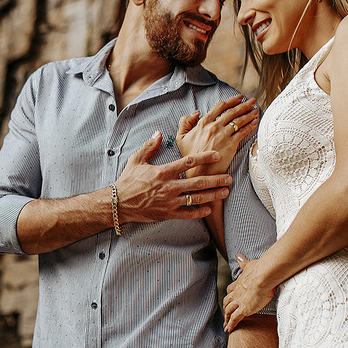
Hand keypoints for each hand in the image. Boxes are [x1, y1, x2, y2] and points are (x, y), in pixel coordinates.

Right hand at [114, 132, 232, 221]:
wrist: (118, 203)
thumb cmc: (127, 181)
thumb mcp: (136, 160)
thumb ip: (150, 146)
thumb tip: (158, 133)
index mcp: (163, 172)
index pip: (188, 162)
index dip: (204, 157)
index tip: (217, 155)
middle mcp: (169, 186)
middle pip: (198, 182)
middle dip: (216, 179)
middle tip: (229, 177)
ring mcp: (169, 201)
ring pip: (196, 198)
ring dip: (213, 195)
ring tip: (225, 192)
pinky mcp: (167, 213)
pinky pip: (187, 214)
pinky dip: (199, 212)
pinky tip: (209, 209)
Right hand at [177, 95, 258, 175]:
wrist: (198, 172)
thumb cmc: (190, 157)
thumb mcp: (181, 138)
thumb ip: (185, 122)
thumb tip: (196, 112)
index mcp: (203, 123)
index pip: (220, 107)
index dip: (231, 100)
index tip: (239, 97)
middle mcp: (214, 127)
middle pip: (232, 112)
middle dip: (244, 105)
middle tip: (252, 101)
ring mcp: (223, 135)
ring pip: (239, 120)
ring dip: (249, 113)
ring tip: (256, 110)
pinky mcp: (231, 144)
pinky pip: (243, 132)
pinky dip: (251, 125)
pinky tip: (256, 121)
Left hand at [223, 254, 276, 330]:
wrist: (263, 276)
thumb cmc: (260, 269)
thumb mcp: (250, 265)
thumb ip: (244, 262)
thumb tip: (238, 255)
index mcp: (239, 283)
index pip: (231, 290)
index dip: (230, 295)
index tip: (230, 298)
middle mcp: (236, 293)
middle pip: (227, 301)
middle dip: (226, 307)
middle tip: (225, 313)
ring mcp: (239, 302)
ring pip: (229, 311)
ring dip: (226, 318)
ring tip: (225, 325)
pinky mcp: (244, 309)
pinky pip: (235, 319)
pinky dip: (231, 324)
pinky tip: (229, 330)